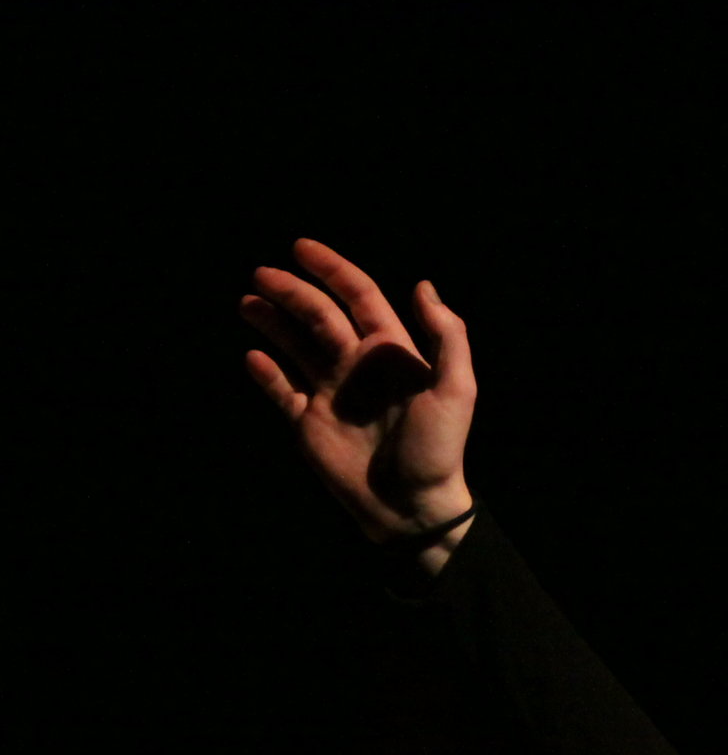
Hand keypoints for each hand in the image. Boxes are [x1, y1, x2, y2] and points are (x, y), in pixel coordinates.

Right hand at [240, 239, 474, 545]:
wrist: (411, 506)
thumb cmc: (437, 449)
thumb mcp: (455, 390)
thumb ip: (446, 337)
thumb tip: (423, 284)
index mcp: (390, 353)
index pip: (358, 298)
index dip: (332, 270)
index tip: (301, 247)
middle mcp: (357, 367)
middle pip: (319, 316)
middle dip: (291, 291)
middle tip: (261, 274)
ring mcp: (331, 395)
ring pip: (295, 347)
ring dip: (272, 322)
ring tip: (246, 302)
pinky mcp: (308, 425)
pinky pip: (281, 392)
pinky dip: (265, 374)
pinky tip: (251, 356)